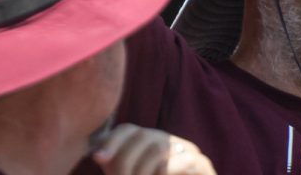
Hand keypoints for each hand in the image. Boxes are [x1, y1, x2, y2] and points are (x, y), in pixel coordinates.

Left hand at [93, 124, 215, 174]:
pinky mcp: (203, 165)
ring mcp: (189, 152)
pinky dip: (164, 173)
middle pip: (142, 135)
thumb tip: (97, 154)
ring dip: (141, 171)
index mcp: (150, 144)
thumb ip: (115, 166)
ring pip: (157, 148)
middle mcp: (169, 142)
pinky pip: (180, 162)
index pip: (129, 130)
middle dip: (124, 161)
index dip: (113, 140)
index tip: (98, 159)